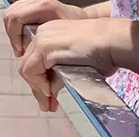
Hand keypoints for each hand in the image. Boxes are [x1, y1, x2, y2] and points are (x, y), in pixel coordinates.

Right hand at [3, 0, 87, 56]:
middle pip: (10, 15)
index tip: (22, 51)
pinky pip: (15, 14)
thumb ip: (49, 48)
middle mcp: (36, 1)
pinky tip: (23, 39)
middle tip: (20, 50)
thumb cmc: (77, 29)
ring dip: (12, 32)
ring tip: (21, 46)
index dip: (14, 37)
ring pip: (10, 14)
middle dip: (12, 36)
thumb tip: (35, 68)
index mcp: (43, 7)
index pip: (15, 18)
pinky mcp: (31, 4)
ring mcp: (32, 0)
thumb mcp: (65, 39)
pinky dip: (15, 28)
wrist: (83, 19)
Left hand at [18, 17, 132, 112]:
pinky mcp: (44, 47)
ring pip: (27, 69)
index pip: (34, 60)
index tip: (49, 97)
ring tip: (50, 102)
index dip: (39, 81)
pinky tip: (51, 91)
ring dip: (38, 88)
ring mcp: (42, 38)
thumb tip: (50, 91)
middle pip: (28, 64)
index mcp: (50, 33)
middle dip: (37, 87)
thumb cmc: (103, 51)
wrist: (112, 41)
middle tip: (47, 105)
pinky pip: (31, 70)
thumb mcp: (75, 62)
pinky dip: (39, 84)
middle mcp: (43, 32)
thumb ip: (59, 72)